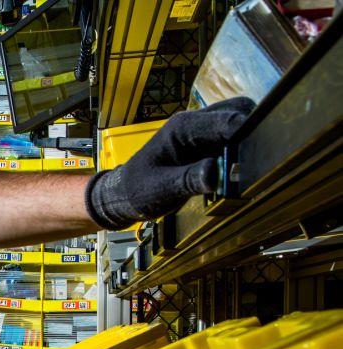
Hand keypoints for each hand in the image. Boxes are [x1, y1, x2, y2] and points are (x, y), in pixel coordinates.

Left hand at [84, 97, 254, 230]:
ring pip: (238, 125)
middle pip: (239, 113)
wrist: (124, 196)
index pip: (227, 120)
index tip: (264, 147)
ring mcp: (202, 134)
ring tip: (252, 164)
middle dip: (254, 130)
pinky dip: (241, 151)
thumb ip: (190, 180)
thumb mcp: (162, 188)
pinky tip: (240, 169)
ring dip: (249, 140)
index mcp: (183, 127)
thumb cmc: (137, 190)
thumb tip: (216, 174)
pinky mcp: (206, 147)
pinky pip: (232, 141)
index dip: (248, 131)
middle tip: (261, 156)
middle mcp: (195, 125)